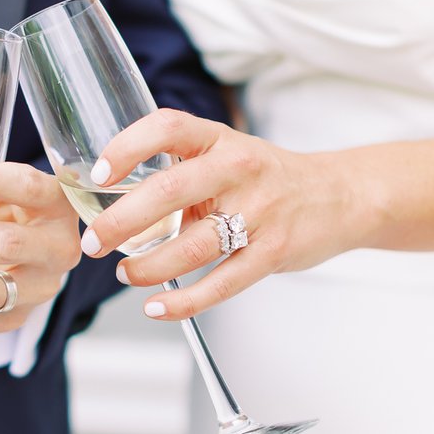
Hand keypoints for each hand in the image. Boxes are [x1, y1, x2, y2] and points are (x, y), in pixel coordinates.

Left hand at [79, 109, 371, 318]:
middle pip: (170, 192)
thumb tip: (112, 198)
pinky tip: (157, 306)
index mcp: (219, 139)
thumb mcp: (227, 154)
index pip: (167, 128)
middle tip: (94, 242)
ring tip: (125, 274)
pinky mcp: (273, 252)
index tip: (98, 175)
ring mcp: (260, 212)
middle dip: (121, 221)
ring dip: (148, 266)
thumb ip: (180, 170)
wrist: (339, 196)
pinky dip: (184, 301)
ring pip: (193, 245)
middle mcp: (239, 169)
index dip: (126, 147)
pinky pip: (222, 283)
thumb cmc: (268, 178)